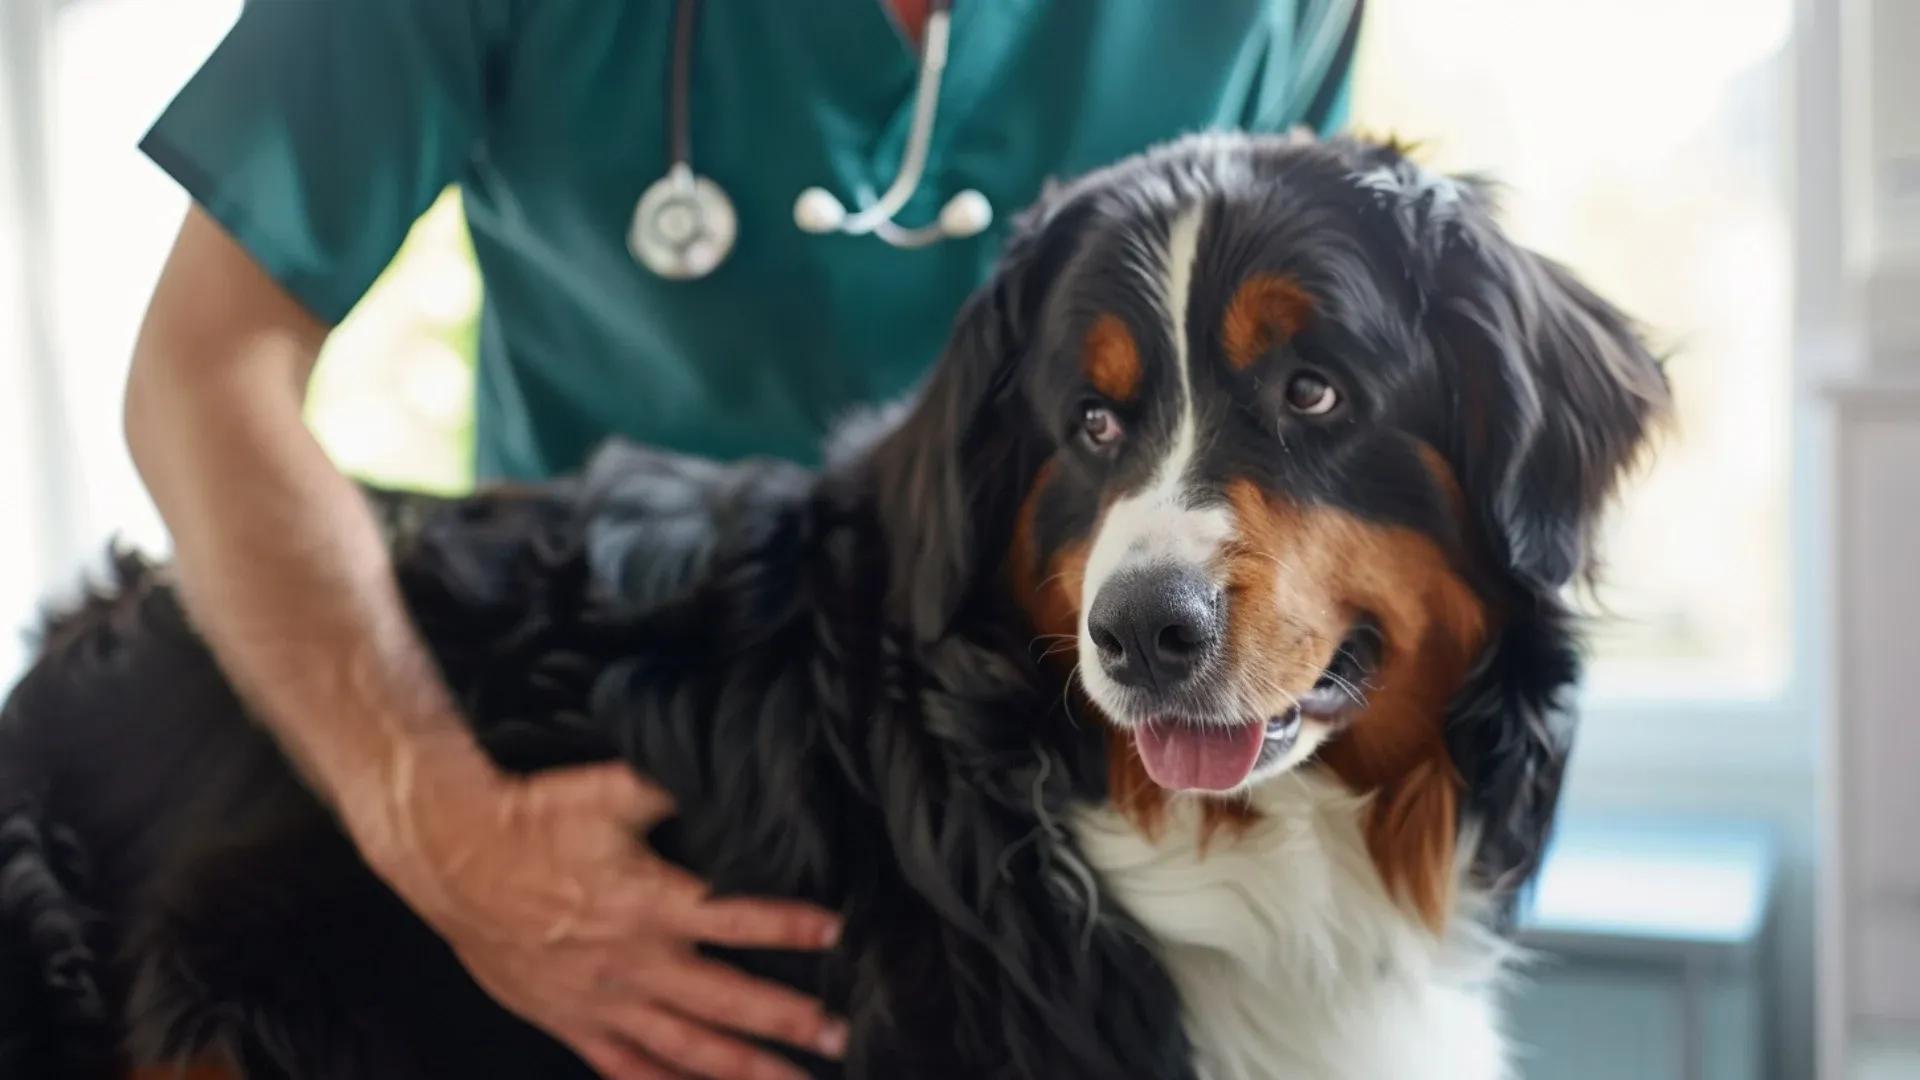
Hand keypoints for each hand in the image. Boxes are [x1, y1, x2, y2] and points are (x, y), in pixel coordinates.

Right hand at [351, 739, 846, 1079]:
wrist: (452, 857)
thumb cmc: (533, 818)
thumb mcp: (606, 789)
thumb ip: (670, 784)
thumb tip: (722, 764)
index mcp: (647, 902)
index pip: (735, 918)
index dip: (788, 925)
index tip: (837, 930)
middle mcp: (632, 962)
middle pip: (726, 1001)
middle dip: (787, 1021)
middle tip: (840, 1036)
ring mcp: (602, 1001)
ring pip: (687, 1048)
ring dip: (744, 1068)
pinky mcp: (570, 1022)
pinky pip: (625, 1067)